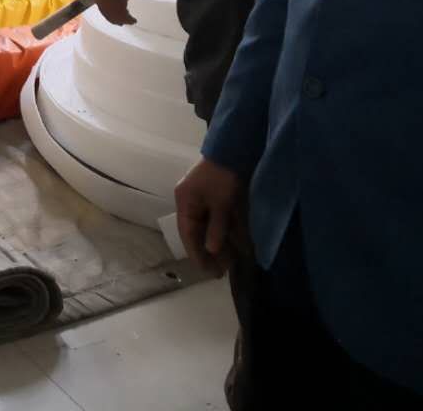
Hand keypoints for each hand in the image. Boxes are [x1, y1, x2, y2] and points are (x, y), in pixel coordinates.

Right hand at [175, 158, 247, 276]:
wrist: (234, 150)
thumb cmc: (223, 177)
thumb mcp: (221, 204)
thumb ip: (216, 228)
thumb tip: (212, 250)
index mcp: (185, 202)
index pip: (187, 234)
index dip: (197, 254)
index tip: (207, 272)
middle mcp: (191, 202)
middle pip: (197, 232)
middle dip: (208, 252)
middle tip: (220, 271)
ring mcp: (203, 199)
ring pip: (208, 227)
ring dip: (218, 244)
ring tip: (230, 262)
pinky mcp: (216, 197)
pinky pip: (218, 220)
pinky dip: (226, 232)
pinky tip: (237, 245)